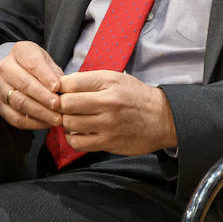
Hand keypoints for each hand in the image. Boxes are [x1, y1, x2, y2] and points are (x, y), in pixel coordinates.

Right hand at [0, 41, 63, 129]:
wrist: (20, 70)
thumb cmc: (38, 65)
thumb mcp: (48, 61)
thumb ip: (55, 73)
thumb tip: (63, 88)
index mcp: (19, 51)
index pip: (32, 63)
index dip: (45, 76)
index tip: (58, 87)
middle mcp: (5, 68)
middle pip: (24, 84)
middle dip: (43, 96)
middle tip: (58, 105)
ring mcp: (0, 87)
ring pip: (19, 102)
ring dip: (40, 112)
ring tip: (56, 118)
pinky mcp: (0, 105)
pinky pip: (15, 118)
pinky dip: (32, 123)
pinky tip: (46, 123)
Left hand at [55, 70, 176, 155]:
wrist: (162, 118)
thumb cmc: (136, 97)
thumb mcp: (117, 79)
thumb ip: (90, 80)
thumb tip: (62, 85)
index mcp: (109, 82)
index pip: (70, 82)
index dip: (60, 87)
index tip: (61, 92)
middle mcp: (108, 102)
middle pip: (66, 104)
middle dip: (60, 106)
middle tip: (64, 107)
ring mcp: (108, 124)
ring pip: (69, 123)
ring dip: (66, 122)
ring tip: (72, 119)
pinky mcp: (108, 142)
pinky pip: (78, 142)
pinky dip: (72, 138)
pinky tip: (78, 133)